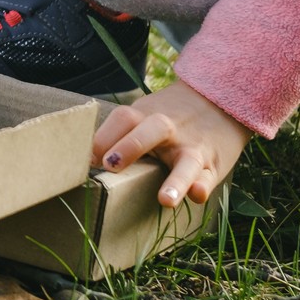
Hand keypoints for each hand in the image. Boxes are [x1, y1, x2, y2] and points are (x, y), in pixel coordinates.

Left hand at [92, 81, 250, 209]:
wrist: (219, 99)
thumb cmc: (167, 118)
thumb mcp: (144, 116)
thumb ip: (118, 135)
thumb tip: (81, 160)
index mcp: (146, 115)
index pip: (122, 119)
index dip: (102, 138)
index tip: (80, 160)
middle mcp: (169, 129)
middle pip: (151, 130)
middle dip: (130, 147)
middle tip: (109, 165)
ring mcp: (192, 147)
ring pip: (187, 162)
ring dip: (176, 181)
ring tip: (165, 200)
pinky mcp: (212, 164)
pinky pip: (209, 176)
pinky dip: (204, 185)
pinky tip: (197, 195)